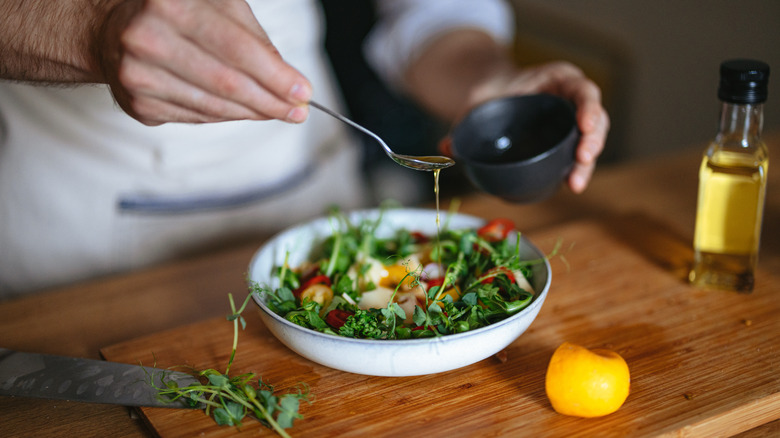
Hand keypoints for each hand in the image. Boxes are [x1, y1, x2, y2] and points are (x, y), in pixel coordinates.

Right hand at [96, 0, 311, 124]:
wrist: (113, 28)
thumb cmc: (176, 12)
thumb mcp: (217, 5)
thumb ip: (254, 38)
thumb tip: (289, 80)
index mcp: (171, 4)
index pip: (238, 49)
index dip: (275, 75)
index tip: (303, 92)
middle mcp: (148, 39)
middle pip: (227, 83)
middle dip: (271, 101)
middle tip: (298, 111)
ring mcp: (138, 75)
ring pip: (214, 106)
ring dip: (253, 113)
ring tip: (277, 111)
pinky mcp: (138, 104)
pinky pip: (197, 118)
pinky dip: (227, 116)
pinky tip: (244, 111)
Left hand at [465, 61, 609, 192]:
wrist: (492, 98)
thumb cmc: (492, 95)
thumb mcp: (478, 102)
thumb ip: (463, 122)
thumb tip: (445, 147)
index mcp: (557, 79)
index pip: (583, 89)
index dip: (588, 107)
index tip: (584, 125)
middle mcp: (571, 98)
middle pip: (595, 117)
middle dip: (593, 139)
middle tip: (582, 158)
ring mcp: (572, 121)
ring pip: (592, 139)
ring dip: (587, 162)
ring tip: (575, 182)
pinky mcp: (567, 141)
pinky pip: (578, 154)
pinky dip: (577, 169)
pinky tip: (571, 184)